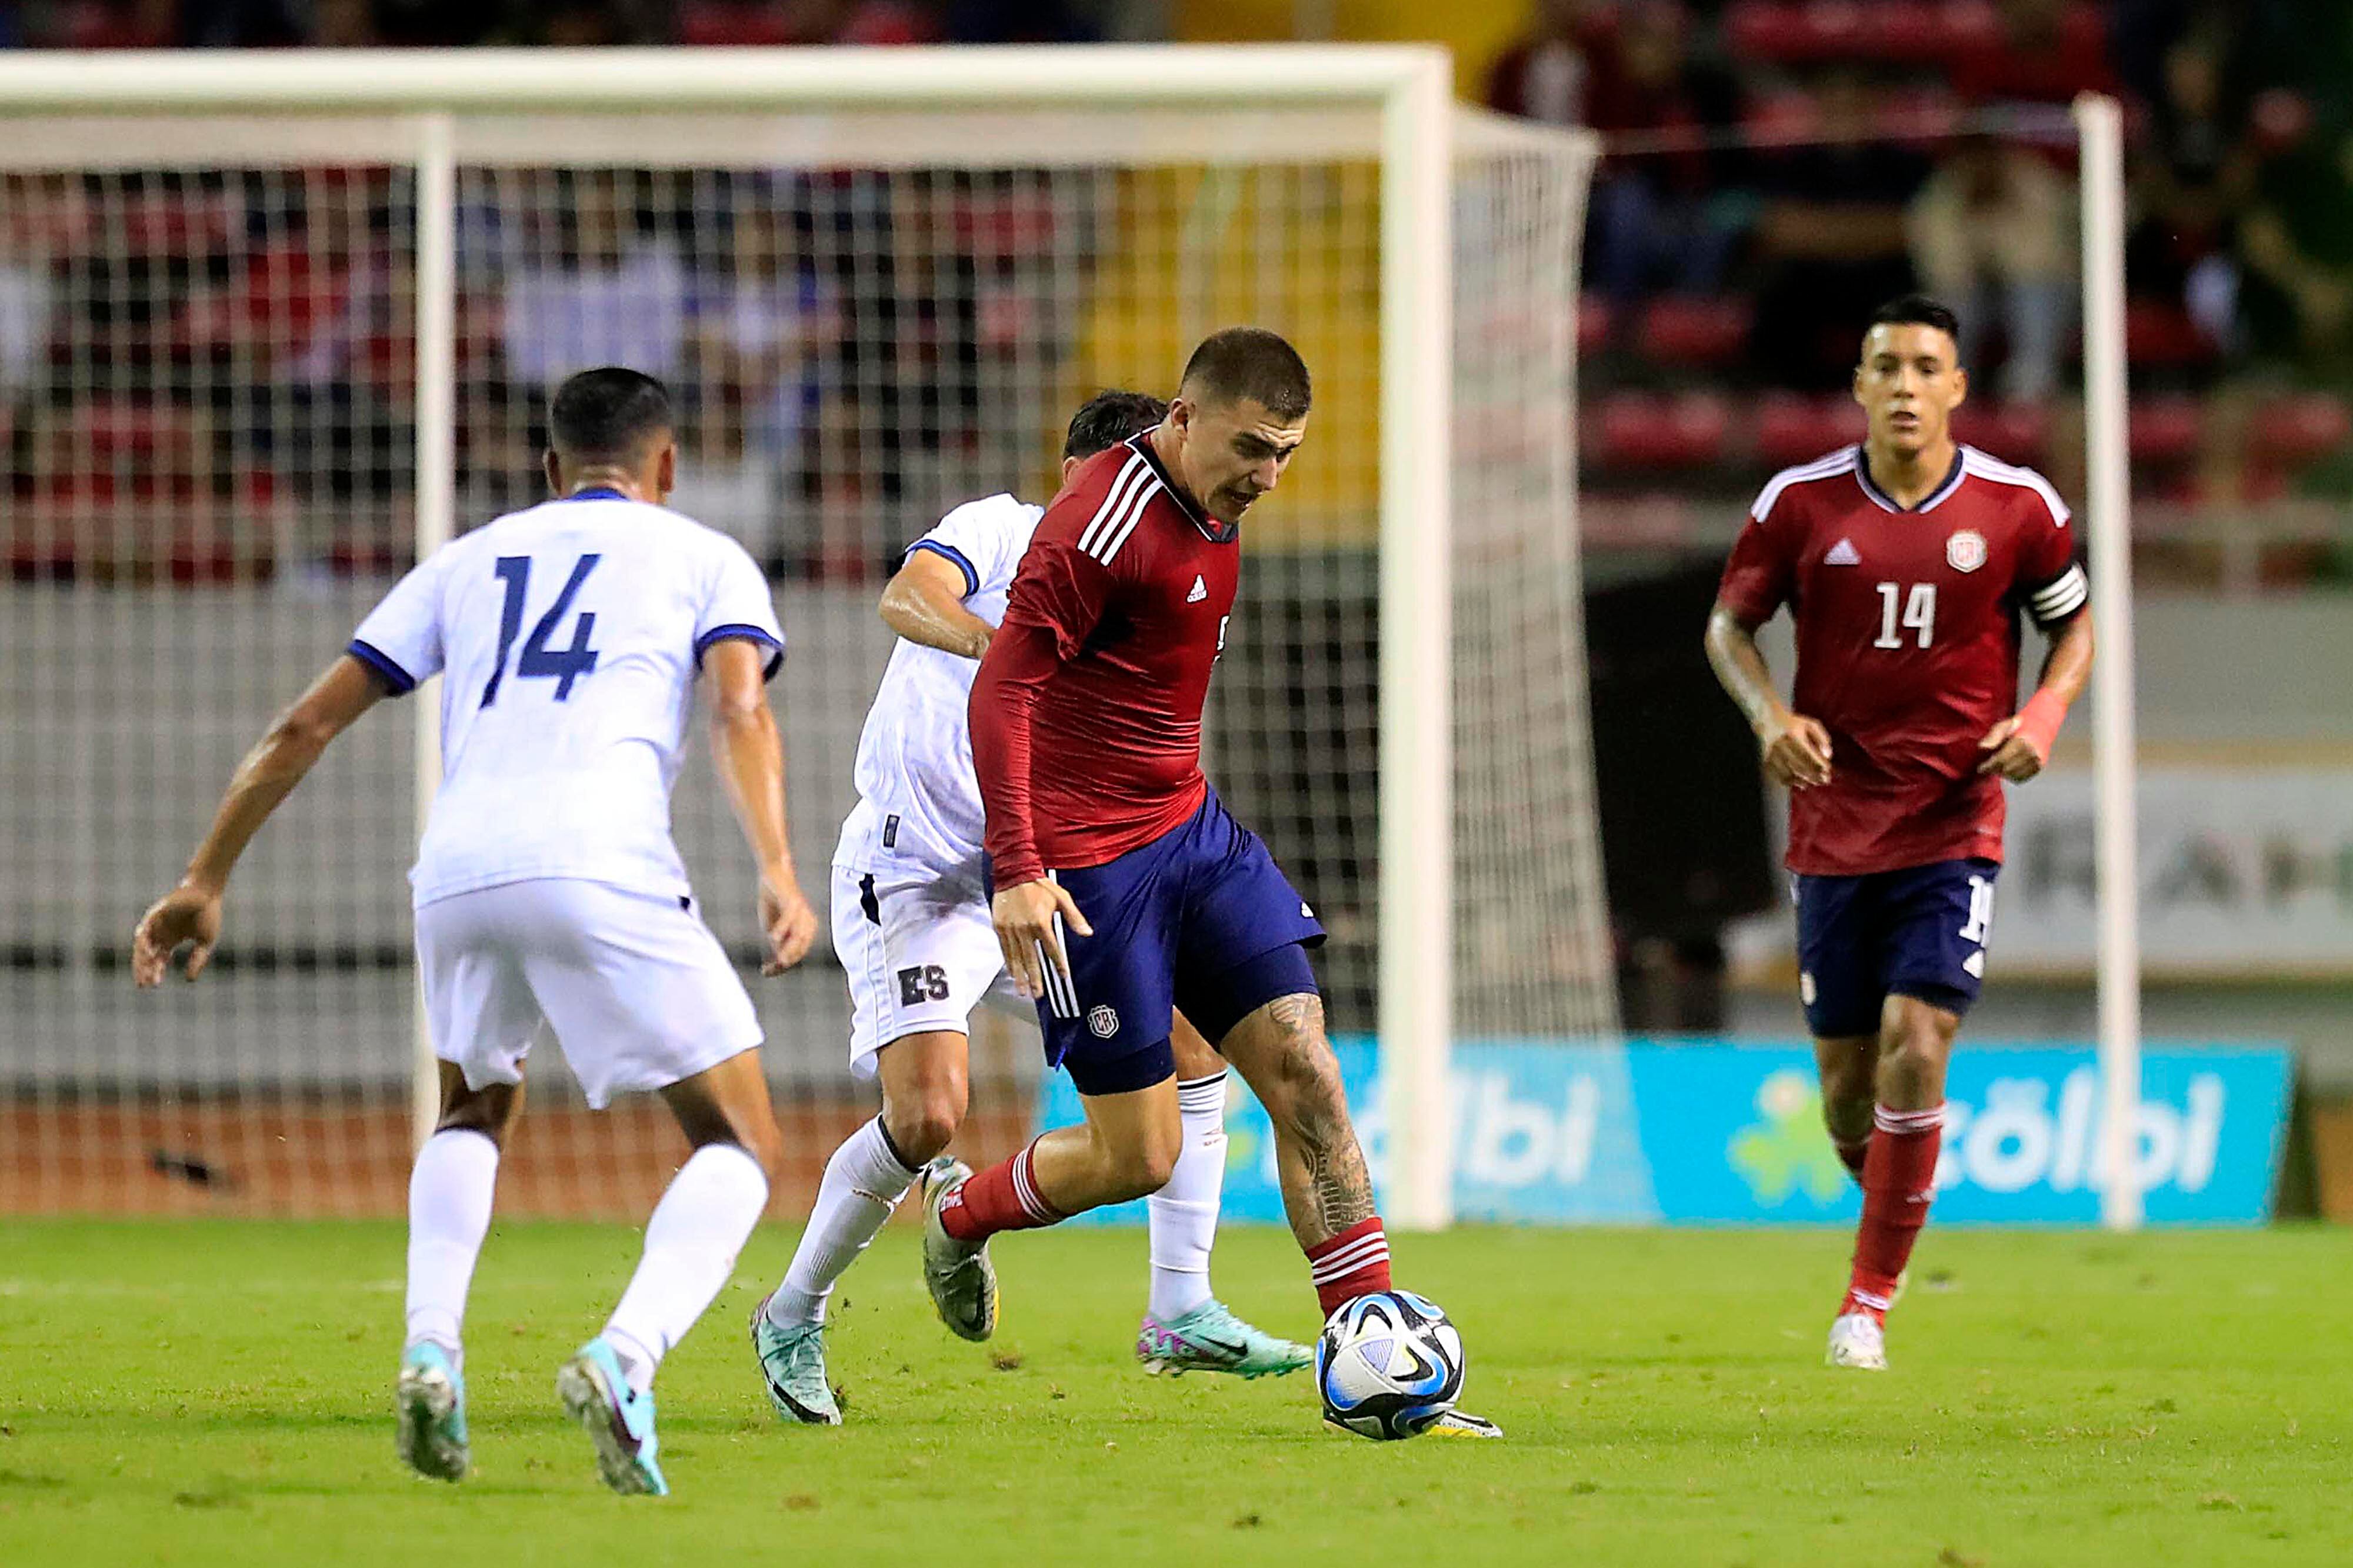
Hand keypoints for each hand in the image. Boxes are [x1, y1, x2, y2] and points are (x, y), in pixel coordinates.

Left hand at [132, 881, 223, 986]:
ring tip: (145, 973)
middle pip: (147, 955)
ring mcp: (156, 924)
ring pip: (143, 945)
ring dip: (142, 960)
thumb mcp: (205, 942)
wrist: (208, 893)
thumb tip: (189, 980)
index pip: (158, 959)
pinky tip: (149, 955)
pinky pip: (145, 932)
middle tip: (145, 984)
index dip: (155, 971)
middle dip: (145, 970)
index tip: (155, 985)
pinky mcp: (154, 915)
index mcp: (171, 939)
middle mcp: (160, 932)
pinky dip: (145, 944)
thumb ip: (197, 960)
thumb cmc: (208, 914)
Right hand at [756, 872, 818, 975]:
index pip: (797, 955)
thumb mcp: (773, 927)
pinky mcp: (793, 901)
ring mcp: (802, 913)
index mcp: (805, 931)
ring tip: (778, 960)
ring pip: (799, 937)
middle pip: (800, 949)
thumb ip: (778, 942)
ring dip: (788, 950)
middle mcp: (807, 924)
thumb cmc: (773, 903)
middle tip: (767, 969)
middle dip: (785, 961)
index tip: (765, 972)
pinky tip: (772, 937)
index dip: (781, 966)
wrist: (773, 876)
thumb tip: (781, 960)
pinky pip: (791, 918)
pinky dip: (782, 928)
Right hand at [991, 878, 1092, 1000]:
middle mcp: (1024, 928)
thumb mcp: (1062, 898)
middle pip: (1031, 959)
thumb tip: (1088, 933)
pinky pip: (1005, 949)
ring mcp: (1010, 929)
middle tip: (1038, 995)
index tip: (1064, 976)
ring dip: (1020, 976)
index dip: (1059, 963)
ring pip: (1016, 957)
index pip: (1052, 949)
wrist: (1014, 872)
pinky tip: (1012, 973)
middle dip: (1035, 978)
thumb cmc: (1041, 885)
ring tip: (1024, 991)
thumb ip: (1074, 917)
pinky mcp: (999, 927)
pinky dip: (1009, 962)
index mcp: (1041, 922)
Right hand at [1758, 710, 1833, 788]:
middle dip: (1814, 775)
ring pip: (1789, 772)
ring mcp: (1772, 753)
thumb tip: (1828, 756)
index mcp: (1793, 734)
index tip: (1828, 770)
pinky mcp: (1766, 759)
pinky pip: (1778, 774)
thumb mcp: (1810, 724)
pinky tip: (1800, 784)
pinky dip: (1790, 781)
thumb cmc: (1793, 723)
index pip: (1809, 753)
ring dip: (1803, 780)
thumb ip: (1822, 738)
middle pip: (1800, 765)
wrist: (1766, 718)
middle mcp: (1781, 744)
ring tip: (1814, 783)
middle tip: (1824, 780)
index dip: (1819, 764)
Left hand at [1976, 715, 2047, 780]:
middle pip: (2007, 769)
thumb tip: (1982, 746)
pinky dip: (2011, 777)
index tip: (1981, 768)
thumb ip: (1994, 736)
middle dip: (1995, 769)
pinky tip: (2007, 770)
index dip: (1989, 766)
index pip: (2001, 759)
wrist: (2037, 729)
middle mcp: (2031, 752)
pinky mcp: (2037, 768)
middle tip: (1988, 767)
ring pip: (2013, 775)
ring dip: (2003, 773)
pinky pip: (2020, 778)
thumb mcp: (2002, 727)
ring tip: (1998, 767)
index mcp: (2021, 742)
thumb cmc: (2015, 729)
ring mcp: (2036, 761)